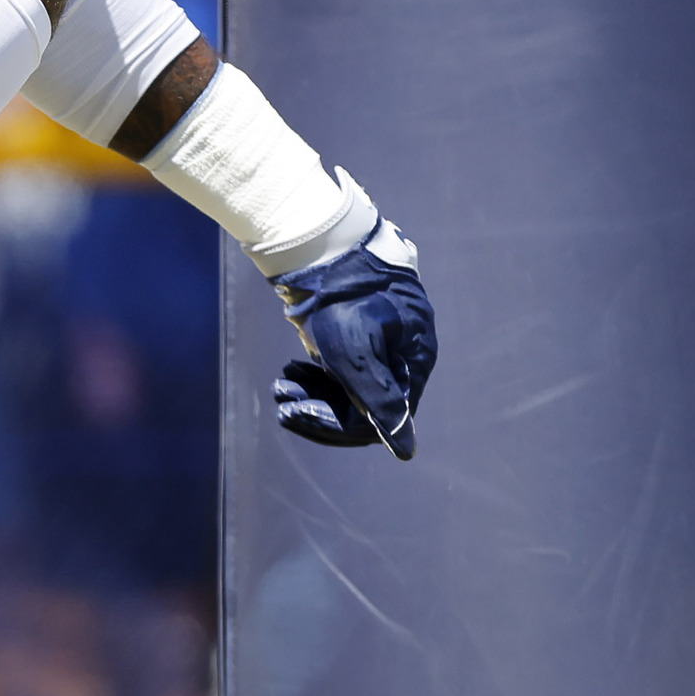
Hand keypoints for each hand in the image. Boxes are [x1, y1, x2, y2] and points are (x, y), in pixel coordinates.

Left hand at [271, 208, 433, 460]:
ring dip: (314, 390)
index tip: (293, 414)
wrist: (325, 242)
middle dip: (318, 407)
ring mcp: (388, 335)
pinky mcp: (367, 322)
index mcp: (415, 361)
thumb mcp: (356, 360)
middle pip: (364, 401)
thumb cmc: (341, 303)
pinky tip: (292, 369)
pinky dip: (318, 371)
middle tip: (280, 400)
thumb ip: (379, 406)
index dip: (334, 425)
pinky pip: (346, 360)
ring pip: (351, 382)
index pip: (381, 418)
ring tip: (281, 384)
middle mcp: (407, 351)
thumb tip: (407, 452)